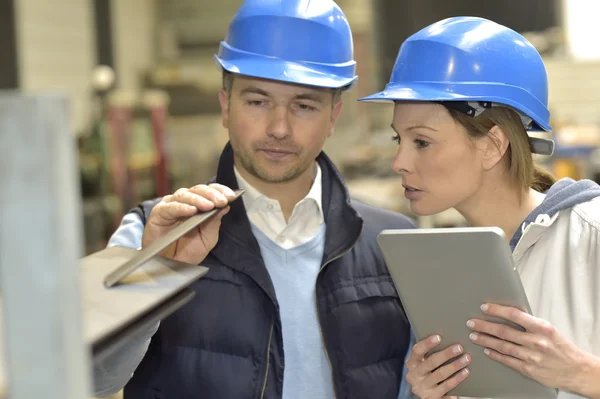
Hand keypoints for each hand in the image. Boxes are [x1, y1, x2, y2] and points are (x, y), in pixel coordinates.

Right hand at [141, 183, 235, 263]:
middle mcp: (184, 202)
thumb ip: (215, 222)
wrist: (170, 264)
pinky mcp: (159, 213)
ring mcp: (171, 205)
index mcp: (197, 205)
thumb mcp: (207, 238)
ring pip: (185, 195)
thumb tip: (226, 206)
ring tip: (209, 206)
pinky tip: (192, 210)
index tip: (231, 196)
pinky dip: (182, 207)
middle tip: (222, 201)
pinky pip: (171, 207)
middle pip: (198, 190)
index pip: (209, 191)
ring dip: (198, 199)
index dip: (220, 191)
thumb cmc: (187, 251)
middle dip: (212, 194)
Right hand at [405, 334, 470, 398]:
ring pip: (440, 374)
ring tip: (466, 358)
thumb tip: (448, 337)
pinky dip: (457, 378)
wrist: (430, 394)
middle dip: (446, 354)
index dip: (427, 343)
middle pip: (431, 362)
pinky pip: (446, 387)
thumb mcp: (426, 364)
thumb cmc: (431, 372)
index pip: (417, 351)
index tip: (439, 337)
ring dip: (455, 365)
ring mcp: (422, 388)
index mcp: (411, 364)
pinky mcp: (431, 397)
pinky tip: (465, 372)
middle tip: (459, 347)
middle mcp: (414, 376)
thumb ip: (431, 353)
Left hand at [467, 303, 591, 392]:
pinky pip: (508, 360)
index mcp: (541, 327)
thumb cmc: (561, 347)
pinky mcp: (529, 369)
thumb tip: (507, 314)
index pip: (514, 315)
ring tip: (474, 335)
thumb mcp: (548, 329)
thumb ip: (529, 323)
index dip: (497, 310)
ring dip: (486, 340)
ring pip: (502, 346)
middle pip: (504, 331)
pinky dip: (495, 354)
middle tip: (472, 322)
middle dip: (484, 326)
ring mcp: (531, 356)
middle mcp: (535, 341)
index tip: (484, 308)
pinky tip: (487, 350)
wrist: (576, 369)